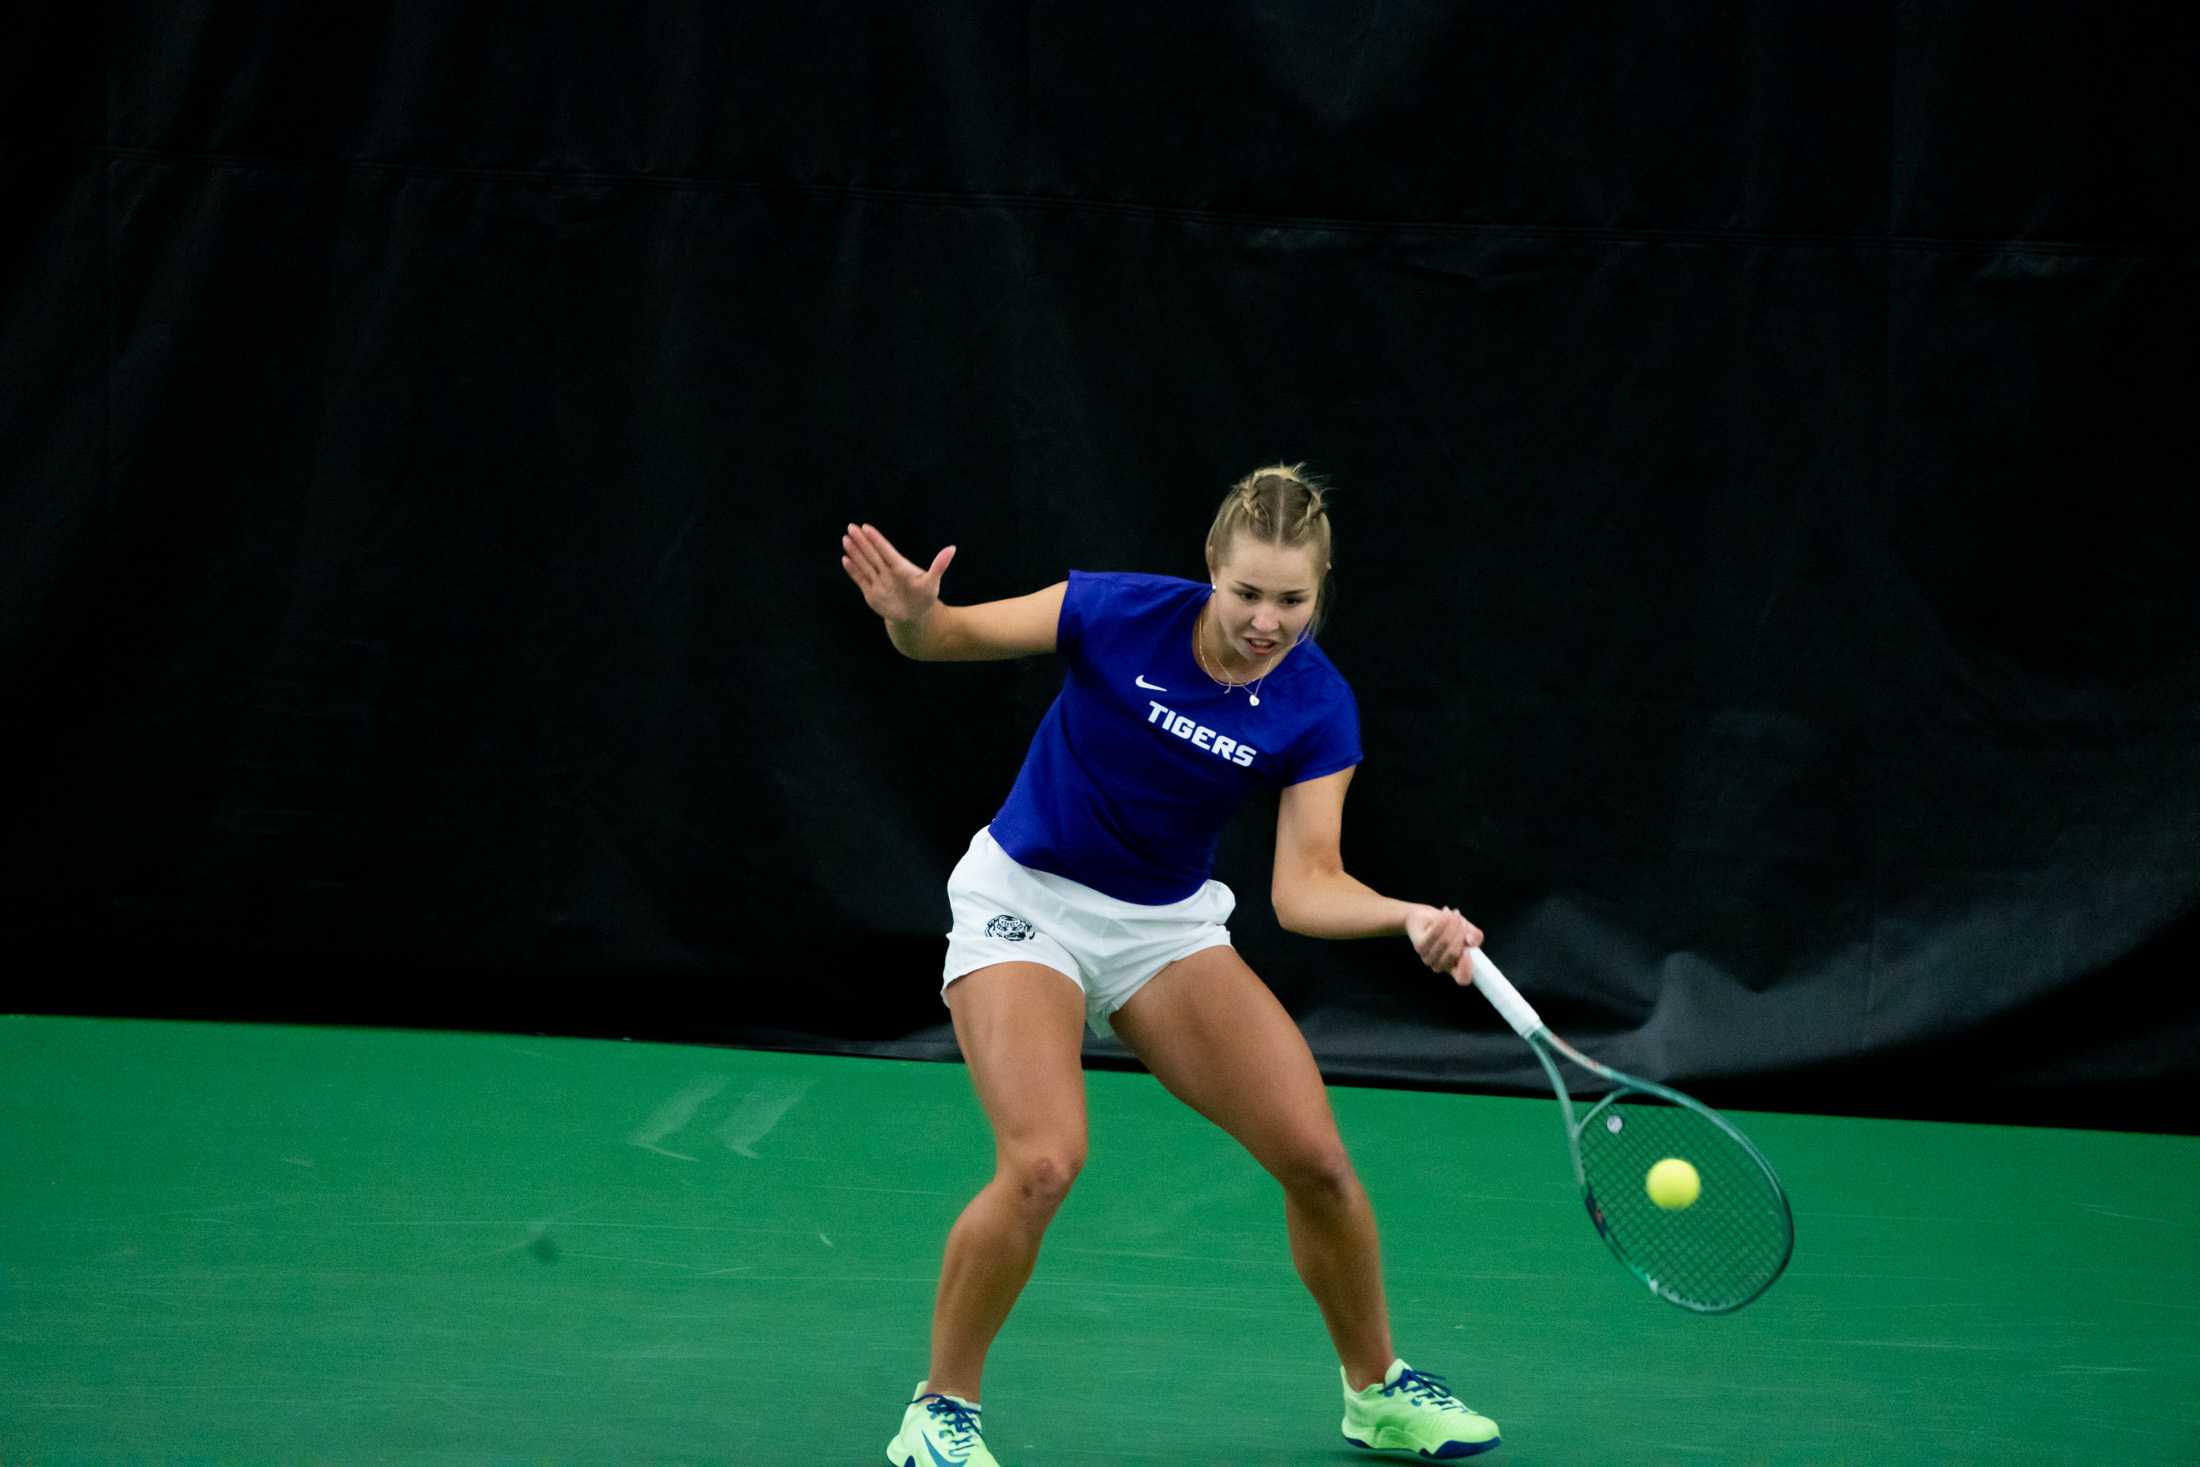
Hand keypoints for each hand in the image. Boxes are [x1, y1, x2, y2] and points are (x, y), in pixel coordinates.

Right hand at [840, 522, 955, 626]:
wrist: (914, 616)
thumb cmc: (925, 597)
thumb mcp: (933, 582)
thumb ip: (939, 565)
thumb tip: (952, 548)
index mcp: (900, 566)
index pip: (886, 550)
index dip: (876, 539)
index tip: (866, 527)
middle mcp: (887, 571)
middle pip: (872, 554)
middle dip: (861, 541)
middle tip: (851, 527)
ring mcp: (878, 581)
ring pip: (864, 564)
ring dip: (855, 552)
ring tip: (846, 539)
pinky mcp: (872, 592)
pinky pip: (860, 579)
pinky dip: (853, 570)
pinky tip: (845, 559)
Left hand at [1403, 904, 1483, 984]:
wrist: (1424, 917)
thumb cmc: (1448, 927)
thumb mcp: (1467, 930)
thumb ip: (1475, 936)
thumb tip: (1471, 940)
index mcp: (1454, 968)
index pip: (1462, 979)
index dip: (1467, 967)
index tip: (1469, 950)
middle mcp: (1440, 966)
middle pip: (1453, 953)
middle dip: (1461, 933)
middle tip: (1461, 918)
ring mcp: (1428, 958)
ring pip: (1444, 942)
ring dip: (1452, 924)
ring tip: (1454, 912)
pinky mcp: (1419, 946)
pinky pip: (1434, 934)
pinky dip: (1442, 921)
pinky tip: (1446, 912)